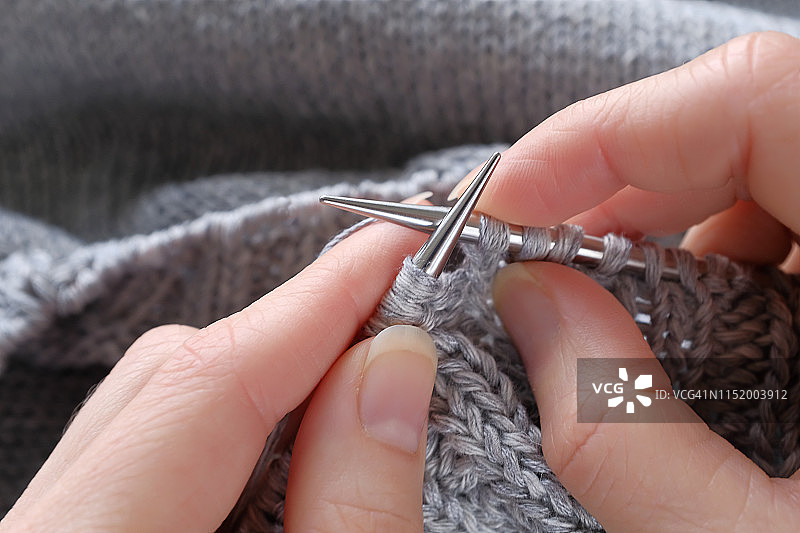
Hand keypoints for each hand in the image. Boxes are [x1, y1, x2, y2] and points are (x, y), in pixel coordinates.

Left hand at [0, 222, 436, 531]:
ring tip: (362, 387)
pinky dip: (238, 430)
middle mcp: (47, 527)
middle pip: (169, 373)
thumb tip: (396, 362)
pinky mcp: (88, 531)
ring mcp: (61, 526)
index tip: (400, 242)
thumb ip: (355, 505)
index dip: (318, 300)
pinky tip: (301, 446)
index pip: (204, 378)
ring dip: (271, 383)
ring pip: (158, 405)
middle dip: (298, 337)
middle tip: (401, 324)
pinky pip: (152, 448)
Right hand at [482, 32, 799, 530]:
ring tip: (605, 303)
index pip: (767, 101)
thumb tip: (526, 303)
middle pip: (759, 124)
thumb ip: (619, 428)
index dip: (615, 131)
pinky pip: (796, 230)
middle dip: (621, 180)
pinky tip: (684, 330)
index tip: (513, 199)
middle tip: (539, 255)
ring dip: (664, 223)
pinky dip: (716, 260)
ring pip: (774, 170)